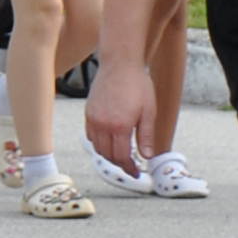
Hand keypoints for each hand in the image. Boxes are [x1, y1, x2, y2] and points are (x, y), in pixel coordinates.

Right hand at [85, 54, 160, 170]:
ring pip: (97, 147)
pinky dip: (99, 143)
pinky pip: (90, 135)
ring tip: (121, 156)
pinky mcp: (88, 113)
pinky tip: (109, 142)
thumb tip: (147, 156)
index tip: (136, 172)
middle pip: (108, 155)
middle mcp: (103, 124)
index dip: (130, 168)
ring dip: (108, 155)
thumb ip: (146, 136)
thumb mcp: (149, 112)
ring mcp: (93, 118)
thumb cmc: (138, 85)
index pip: (122, 156)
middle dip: (120, 164)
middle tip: (131, 167)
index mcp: (120, 126)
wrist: (120, 64)